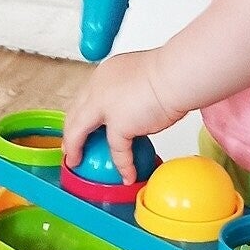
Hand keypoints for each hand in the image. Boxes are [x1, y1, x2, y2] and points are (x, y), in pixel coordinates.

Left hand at [63, 50, 186, 182]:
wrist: (179, 75)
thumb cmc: (173, 74)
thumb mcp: (145, 78)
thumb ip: (135, 92)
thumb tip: (140, 108)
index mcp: (106, 74)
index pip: (86, 96)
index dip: (81, 113)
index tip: (81, 125)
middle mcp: (99, 87)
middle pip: (75, 113)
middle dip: (70, 132)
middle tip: (70, 148)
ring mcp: (105, 105)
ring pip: (79, 131)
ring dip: (76, 149)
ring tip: (77, 162)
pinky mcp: (119, 124)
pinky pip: (118, 151)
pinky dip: (123, 165)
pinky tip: (127, 176)